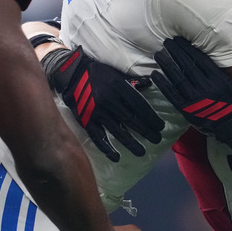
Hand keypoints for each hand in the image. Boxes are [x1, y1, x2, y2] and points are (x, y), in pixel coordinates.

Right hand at [42, 46, 163, 161]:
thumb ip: (132, 80)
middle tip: (156, 140)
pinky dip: (107, 148)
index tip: (160, 127)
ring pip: (117, 131)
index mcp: (118, 87)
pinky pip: (98, 137)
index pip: (139, 106)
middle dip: (146, 131)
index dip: (151, 118)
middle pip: (131, 120)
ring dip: (130, 143)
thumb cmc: (97, 73)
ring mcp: (97, 112)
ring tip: (141, 152)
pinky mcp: (86, 121)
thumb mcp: (116, 73)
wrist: (71, 74)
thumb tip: (149, 84)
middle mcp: (109, 100)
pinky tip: (116, 157)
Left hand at [150, 37, 231, 165]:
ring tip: (158, 54)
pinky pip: (171, 94)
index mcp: (217, 78)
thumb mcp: (229, 83)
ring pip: (177, 77)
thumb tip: (200, 57)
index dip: (187, 48)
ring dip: (167, 64)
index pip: (199, 59)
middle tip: (167, 41)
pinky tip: (155, 74)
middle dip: (176, 52)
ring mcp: (195, 98)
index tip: (179, 40)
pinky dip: (162, 83)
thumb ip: (216, 71)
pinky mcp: (186, 108)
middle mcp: (205, 86)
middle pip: (187, 65)